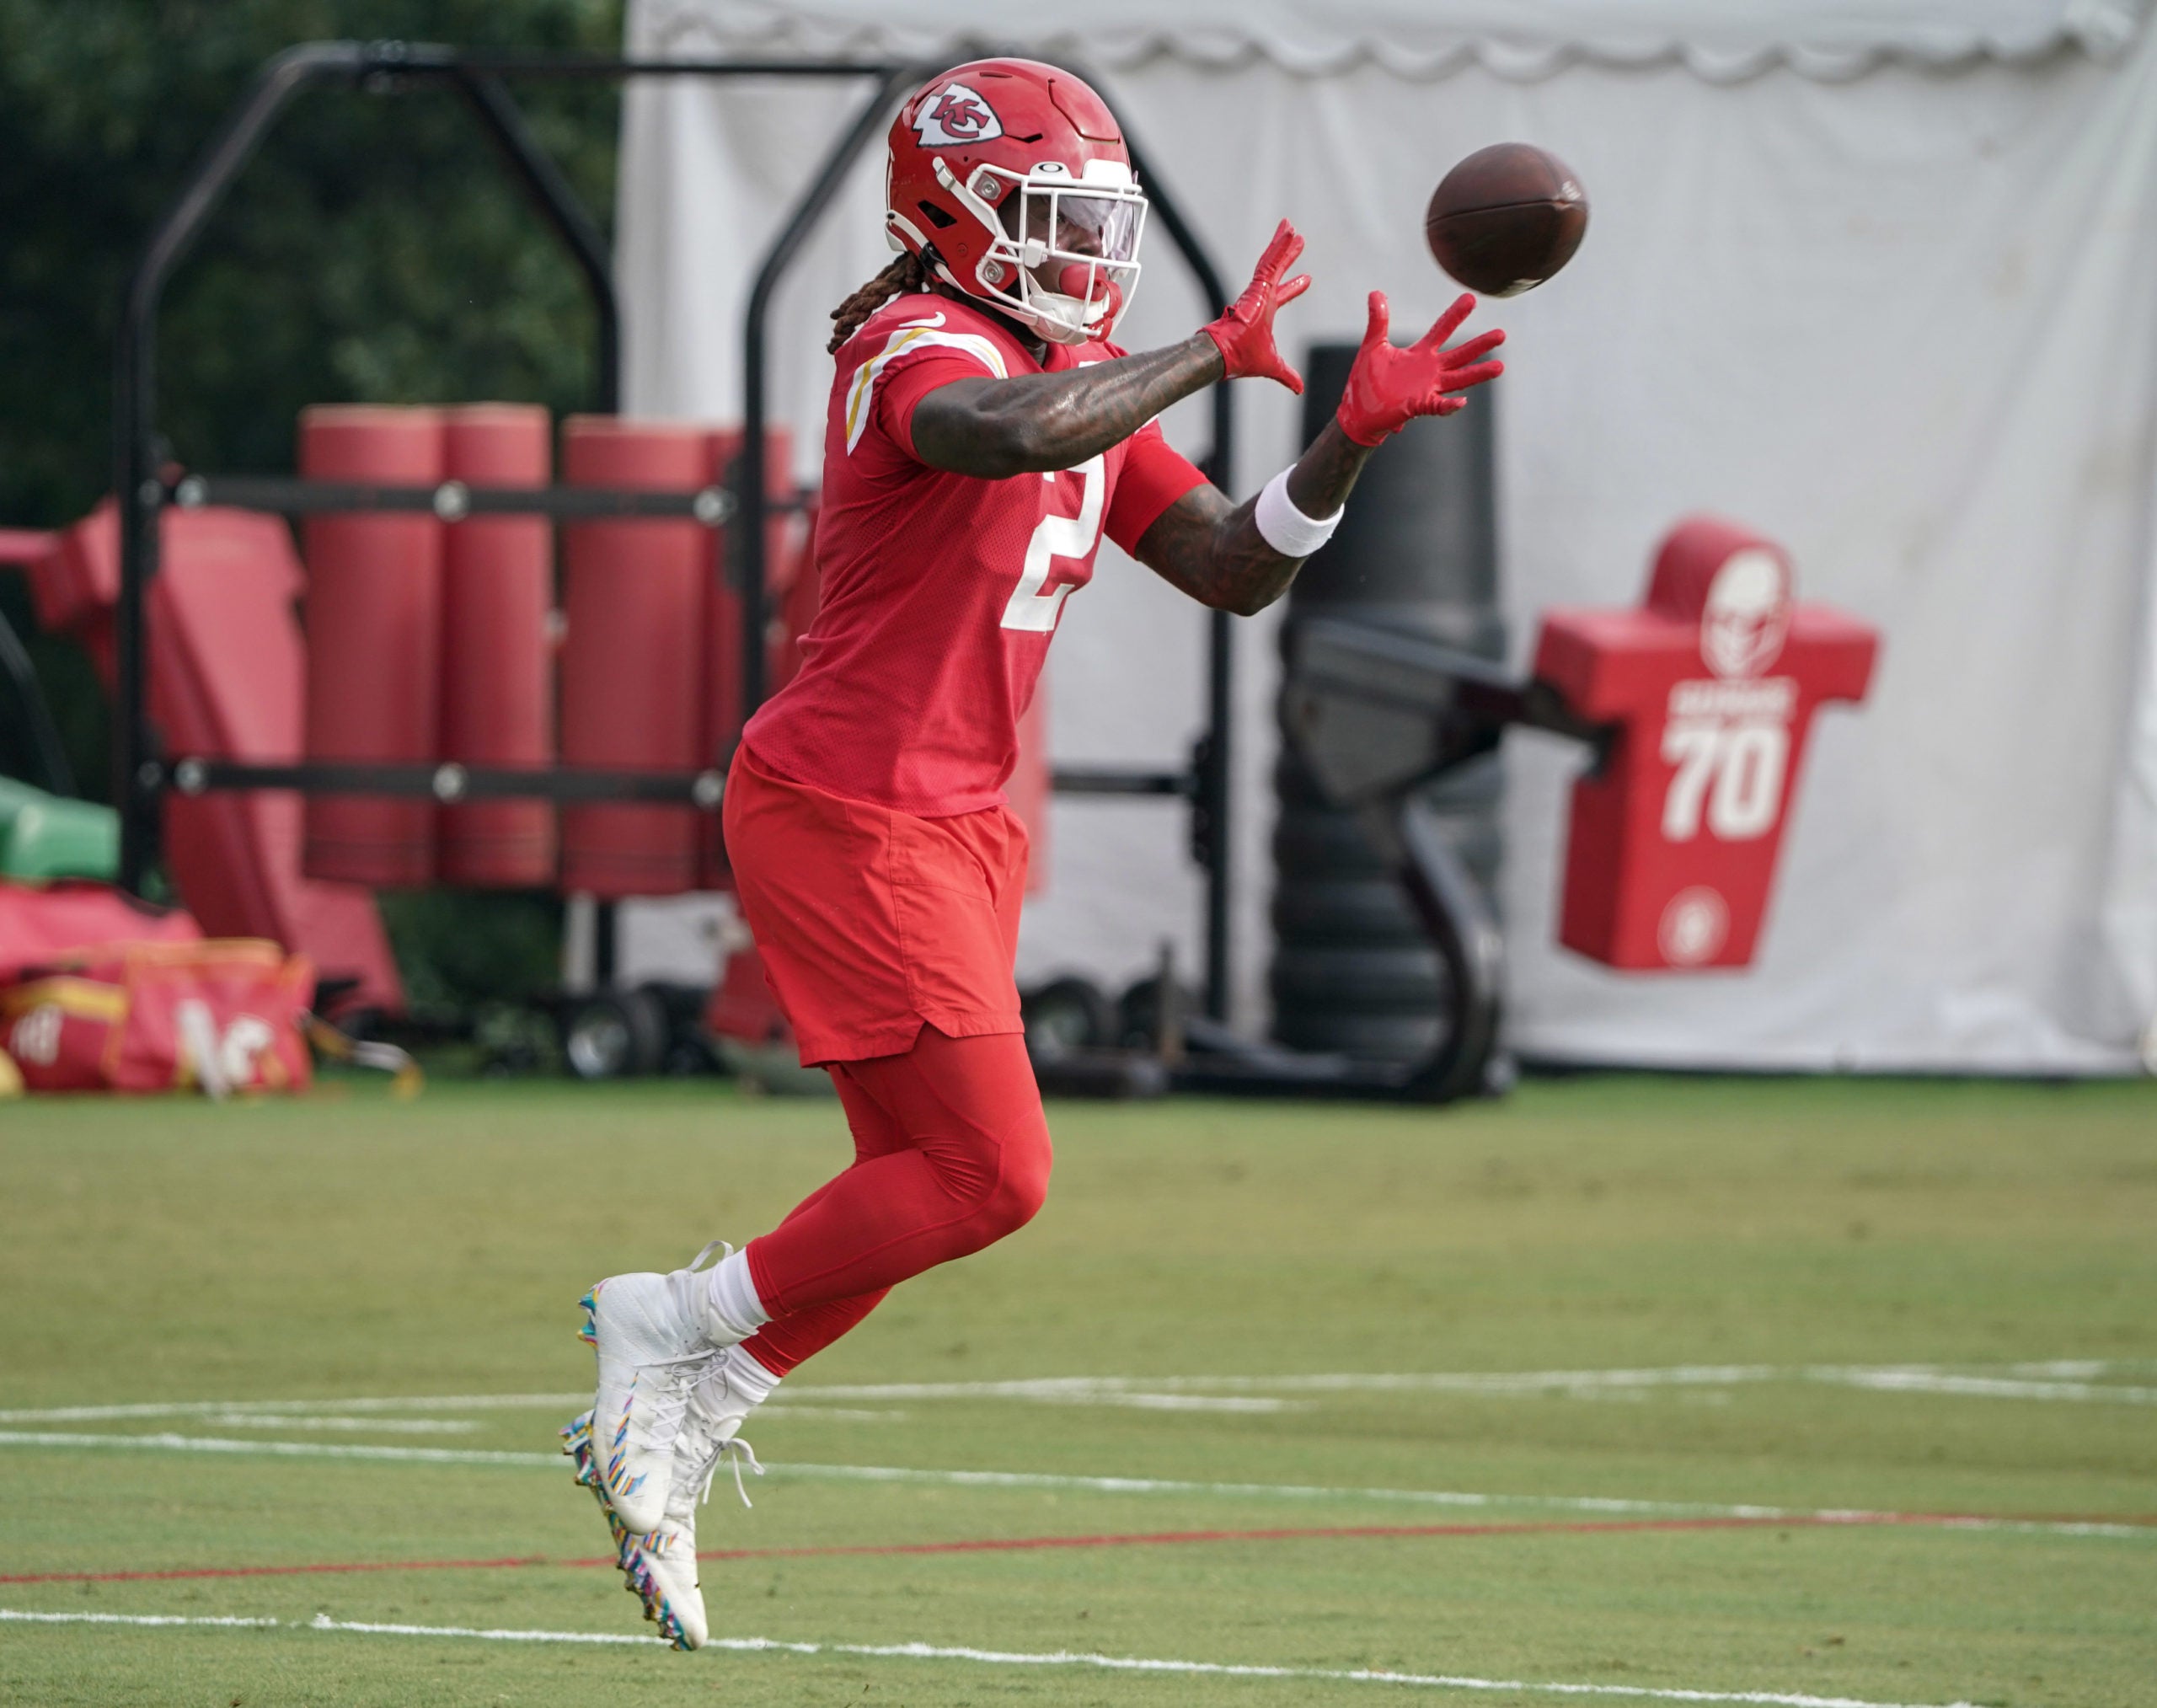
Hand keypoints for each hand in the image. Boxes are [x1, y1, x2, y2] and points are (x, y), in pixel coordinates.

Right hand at [1200, 220, 1312, 393]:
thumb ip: (1287, 375)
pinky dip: (1280, 246)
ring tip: (1292, 228)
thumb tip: (1299, 389)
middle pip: (1277, 270)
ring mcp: (1257, 290)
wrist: (1225, 356)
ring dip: (1284, 244)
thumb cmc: (1243, 360)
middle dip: (1287, 255)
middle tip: (1297, 239)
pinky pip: (1271, 261)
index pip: (1282, 295)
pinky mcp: (1256, 286)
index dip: (1294, 287)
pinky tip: (1290, 233)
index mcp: (1265, 313)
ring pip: (1273, 260)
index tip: (1307, 279)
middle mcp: (1261, 298)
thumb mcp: (1274, 367)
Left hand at [1334, 292, 1504, 446]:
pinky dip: (1449, 405)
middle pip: (1460, 355)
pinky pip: (1438, 406)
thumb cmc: (1366, 380)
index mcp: (1420, 353)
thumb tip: (1376, 293)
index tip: (1471, 298)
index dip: (1456, 314)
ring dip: (1477, 374)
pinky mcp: (1418, 406)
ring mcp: (1426, 389)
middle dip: (1480, 345)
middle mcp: (1429, 370)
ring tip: (1499, 367)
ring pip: (1458, 380)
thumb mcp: (1373, 345)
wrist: (1357, 410)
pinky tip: (1462, 401)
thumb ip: (1378, 320)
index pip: (1443, 330)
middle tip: (1502, 334)